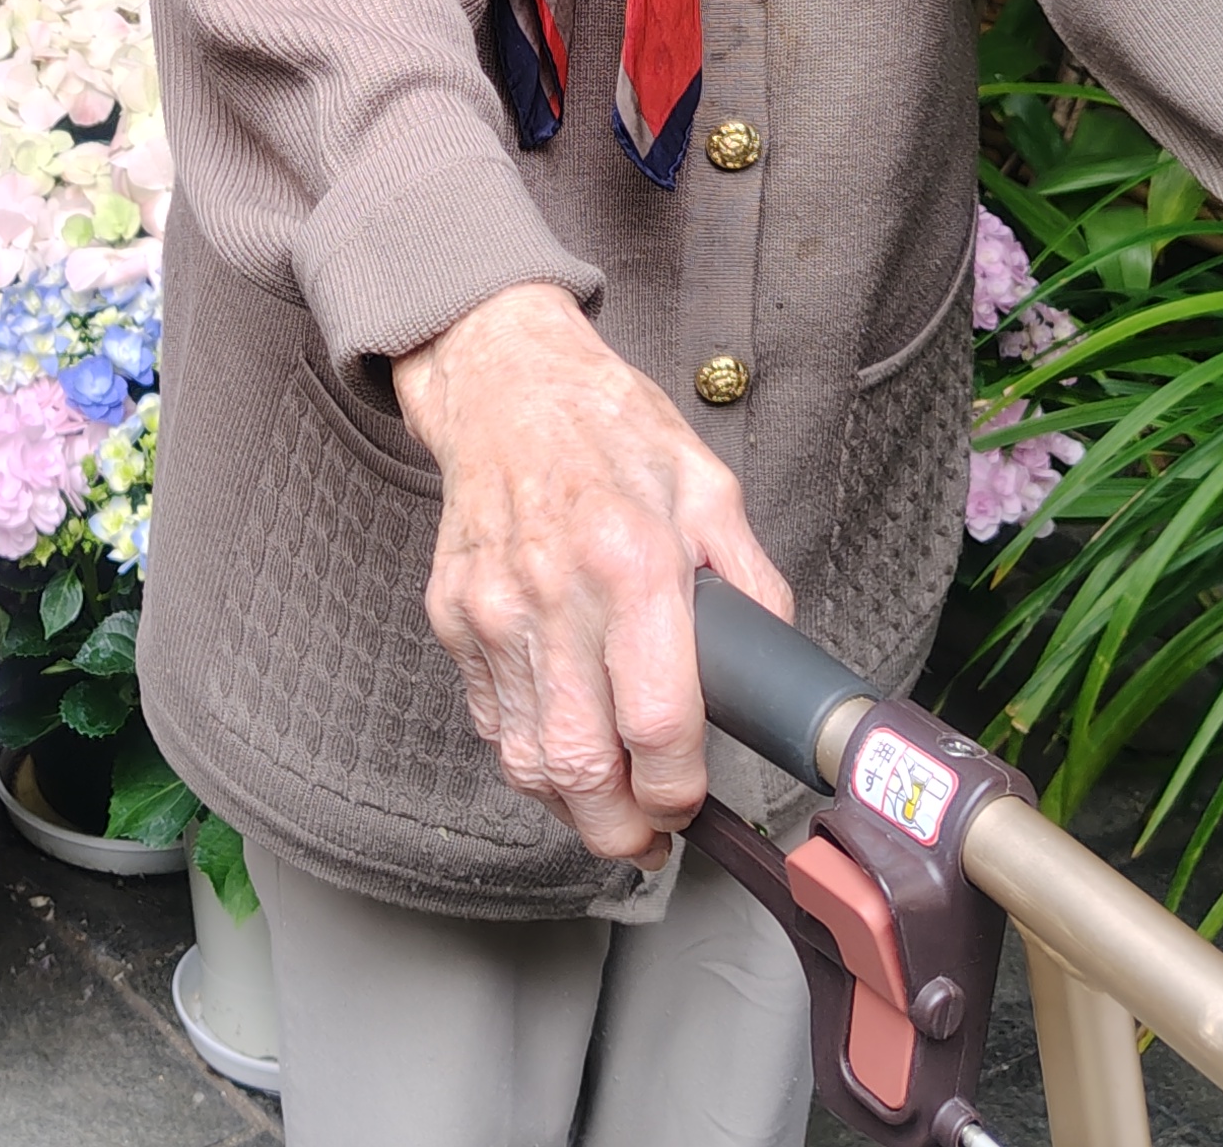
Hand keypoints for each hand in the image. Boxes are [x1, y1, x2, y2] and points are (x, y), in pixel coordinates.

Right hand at [389, 283, 791, 864]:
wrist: (504, 383)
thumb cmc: (610, 432)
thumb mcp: (710, 489)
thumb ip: (750, 583)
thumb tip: (772, 670)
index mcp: (632, 562)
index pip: (656, 723)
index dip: (679, 790)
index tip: (691, 801)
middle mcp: (554, 594)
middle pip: (581, 767)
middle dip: (622, 830)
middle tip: (649, 840)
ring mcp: (491, 610)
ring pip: (524, 760)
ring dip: (572, 806)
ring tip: (609, 807)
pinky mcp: (450, 617)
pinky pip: (487, 720)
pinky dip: (525, 754)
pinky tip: (561, 744)